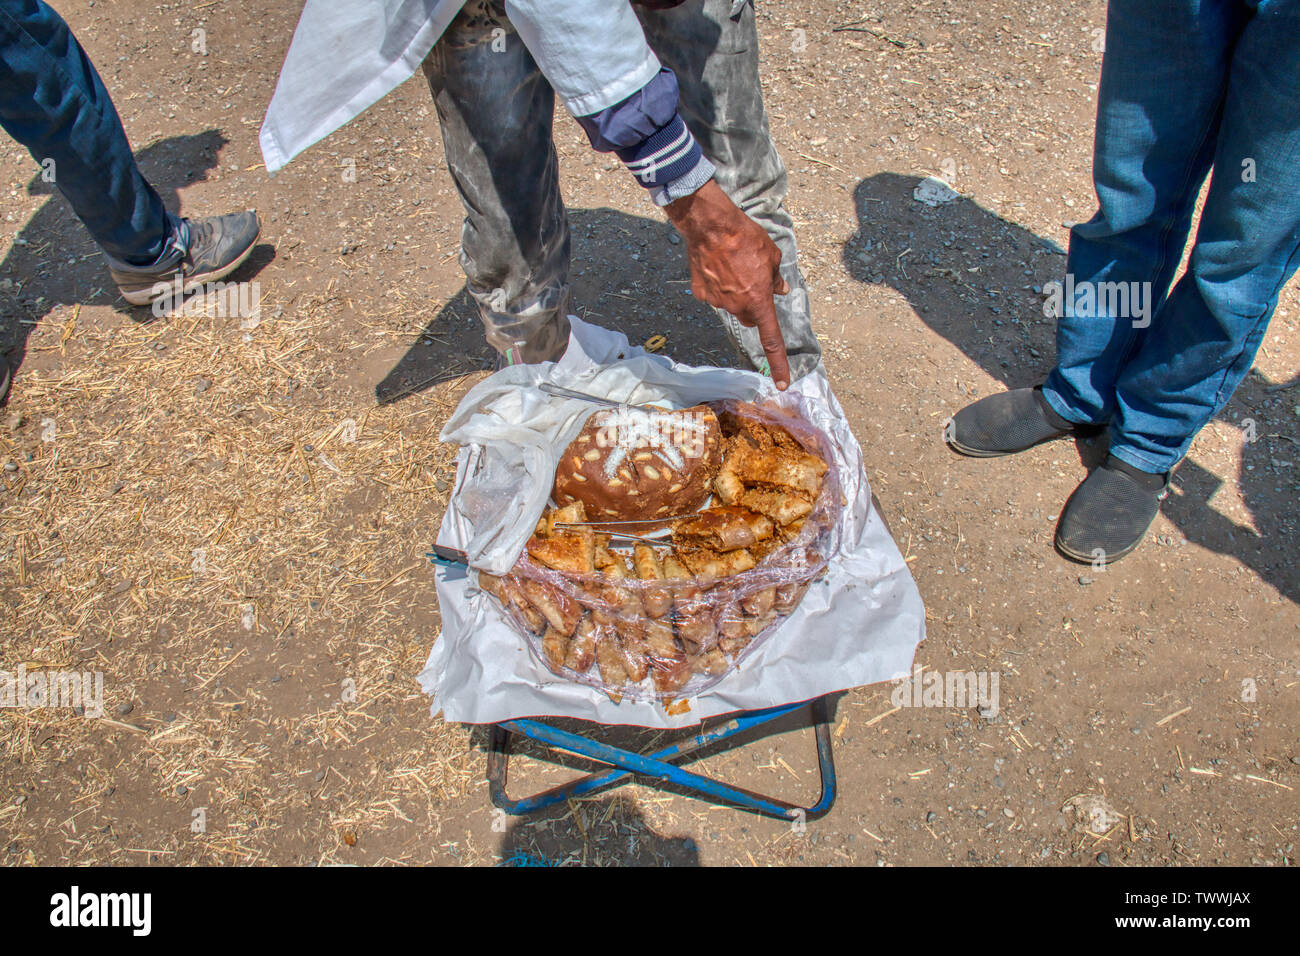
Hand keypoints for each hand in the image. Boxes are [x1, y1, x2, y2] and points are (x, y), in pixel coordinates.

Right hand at [665, 179, 790, 388]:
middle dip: (754, 305)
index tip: (782, 383)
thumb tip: (780, 288)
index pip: (772, 340)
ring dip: (735, 292)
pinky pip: (713, 295)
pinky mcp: (701, 293)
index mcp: (759, 301)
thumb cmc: (746, 237)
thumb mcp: (772, 255)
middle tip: (753, 279)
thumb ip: (776, 277)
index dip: (779, 363)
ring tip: (733, 265)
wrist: (711, 225)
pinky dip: (716, 285)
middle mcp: (738, 307)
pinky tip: (716, 266)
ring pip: (731, 305)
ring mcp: (717, 302)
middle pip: (750, 317)